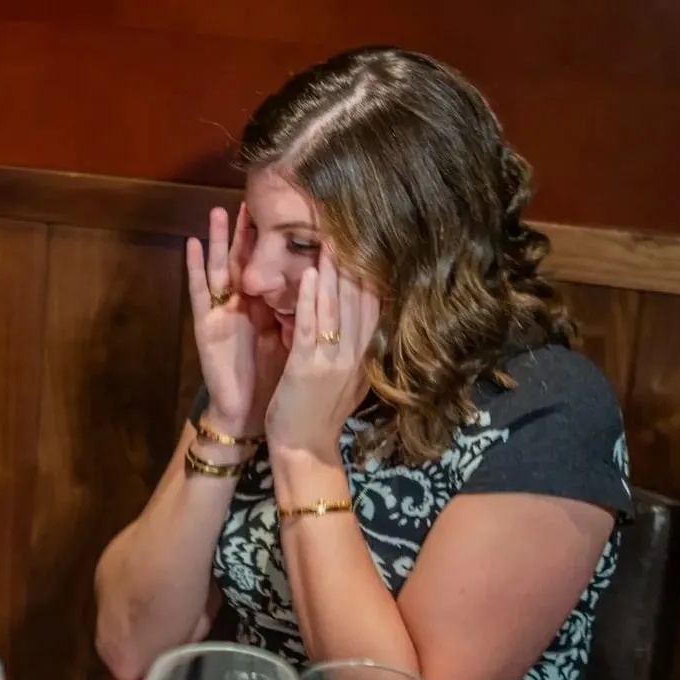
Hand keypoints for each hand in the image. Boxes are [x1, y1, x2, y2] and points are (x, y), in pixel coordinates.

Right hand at [186, 204, 287, 436]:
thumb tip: (327, 285)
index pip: (271, 268)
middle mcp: (243, 306)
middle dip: (247, 232)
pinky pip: (198, 293)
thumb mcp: (295, 341)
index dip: (276, 243)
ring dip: (216, 239)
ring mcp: (222, 314)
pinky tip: (190, 244)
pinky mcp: (205, 326)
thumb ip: (302, 313)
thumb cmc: (275, 381)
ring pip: (219, 268)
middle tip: (252, 198)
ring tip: (218, 209)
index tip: (288, 214)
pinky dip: (193, 268)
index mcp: (266, 309)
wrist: (252, 415)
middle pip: (244, 261)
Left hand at [266, 249, 381, 465]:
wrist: (304, 450)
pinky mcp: (306, 368)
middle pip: (359, 302)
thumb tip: (365, 322)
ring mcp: (331, 361)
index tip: (371, 246)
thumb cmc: (320, 413)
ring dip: (334, 273)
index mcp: (364, 357)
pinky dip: (310, 299)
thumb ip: (356, 351)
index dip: (373, 276)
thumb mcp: (349, 380)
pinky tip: (309, 274)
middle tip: (350, 230)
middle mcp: (354, 356)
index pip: (375, 308)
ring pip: (336, 308)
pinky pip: (309, 327)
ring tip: (331, 241)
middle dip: (355, 265)